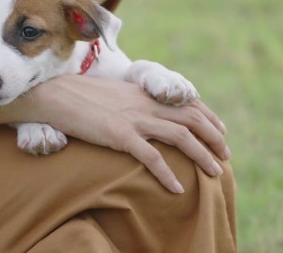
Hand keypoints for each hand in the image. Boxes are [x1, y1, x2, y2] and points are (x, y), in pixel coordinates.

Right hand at [31, 74, 230, 193]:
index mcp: (145, 94)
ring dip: (202, 155)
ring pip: (180, 136)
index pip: (187, 102)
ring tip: (215, 173)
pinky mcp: (120, 136)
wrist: (56, 96)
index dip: (208, 116)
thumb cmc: (82, 96)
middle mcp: (146, 104)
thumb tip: (144, 111)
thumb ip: (134, 101)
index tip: (221, 130)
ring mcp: (135, 119)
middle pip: (192, 118)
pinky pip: (151, 158)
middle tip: (226, 155)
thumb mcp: (115, 94)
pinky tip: (178, 188)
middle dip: (214, 137)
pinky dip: (167, 174)